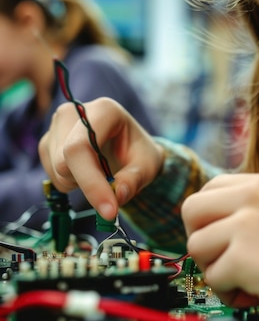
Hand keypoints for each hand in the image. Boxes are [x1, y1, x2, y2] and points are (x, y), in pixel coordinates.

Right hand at [39, 98, 163, 219]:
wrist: (129, 147)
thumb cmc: (139, 153)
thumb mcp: (148, 166)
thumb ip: (134, 180)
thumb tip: (117, 198)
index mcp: (104, 110)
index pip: (82, 147)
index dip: (91, 182)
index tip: (109, 210)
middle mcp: (74, 113)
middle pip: (64, 160)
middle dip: (88, 185)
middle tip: (112, 196)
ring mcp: (56, 126)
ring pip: (57, 170)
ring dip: (80, 184)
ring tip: (103, 174)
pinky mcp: (48, 142)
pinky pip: (52, 175)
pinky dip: (71, 183)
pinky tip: (89, 172)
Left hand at [182, 172, 258, 320]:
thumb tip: (218, 230)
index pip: (210, 189)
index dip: (211, 221)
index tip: (228, 244)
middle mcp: (256, 193)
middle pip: (191, 210)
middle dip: (202, 240)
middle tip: (228, 263)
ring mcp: (248, 222)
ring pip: (196, 245)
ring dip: (216, 270)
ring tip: (249, 283)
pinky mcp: (245, 256)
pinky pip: (213, 279)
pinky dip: (231, 295)